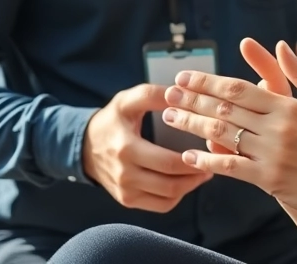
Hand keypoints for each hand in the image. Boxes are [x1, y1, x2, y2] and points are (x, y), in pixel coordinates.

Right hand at [82, 83, 213, 212]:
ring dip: (190, 186)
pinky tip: (185, 181)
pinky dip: (177, 195)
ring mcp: (125, 191)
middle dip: (196, 175)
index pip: (168, 162)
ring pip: (168, 198)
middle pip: (170, 184)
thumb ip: (152, 95)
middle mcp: (124, 175)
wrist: (84, 145)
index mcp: (126, 149)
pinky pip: (161, 205)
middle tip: (212, 161)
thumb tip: (180, 92)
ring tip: (203, 170)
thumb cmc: (111, 120)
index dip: (193, 160)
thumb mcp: (127, 101)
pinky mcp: (127, 201)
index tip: (209, 150)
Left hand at [163, 41, 296, 222]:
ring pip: (223, 136)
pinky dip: (208, 162)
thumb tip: (281, 46)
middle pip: (224, 109)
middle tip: (168, 93)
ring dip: (192, 126)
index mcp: (290, 106)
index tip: (186, 77)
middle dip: (192, 100)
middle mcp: (278, 129)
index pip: (239, 89)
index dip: (208, 82)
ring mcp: (273, 155)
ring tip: (170, 119)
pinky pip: (232, 168)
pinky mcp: (272, 180)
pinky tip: (189, 156)